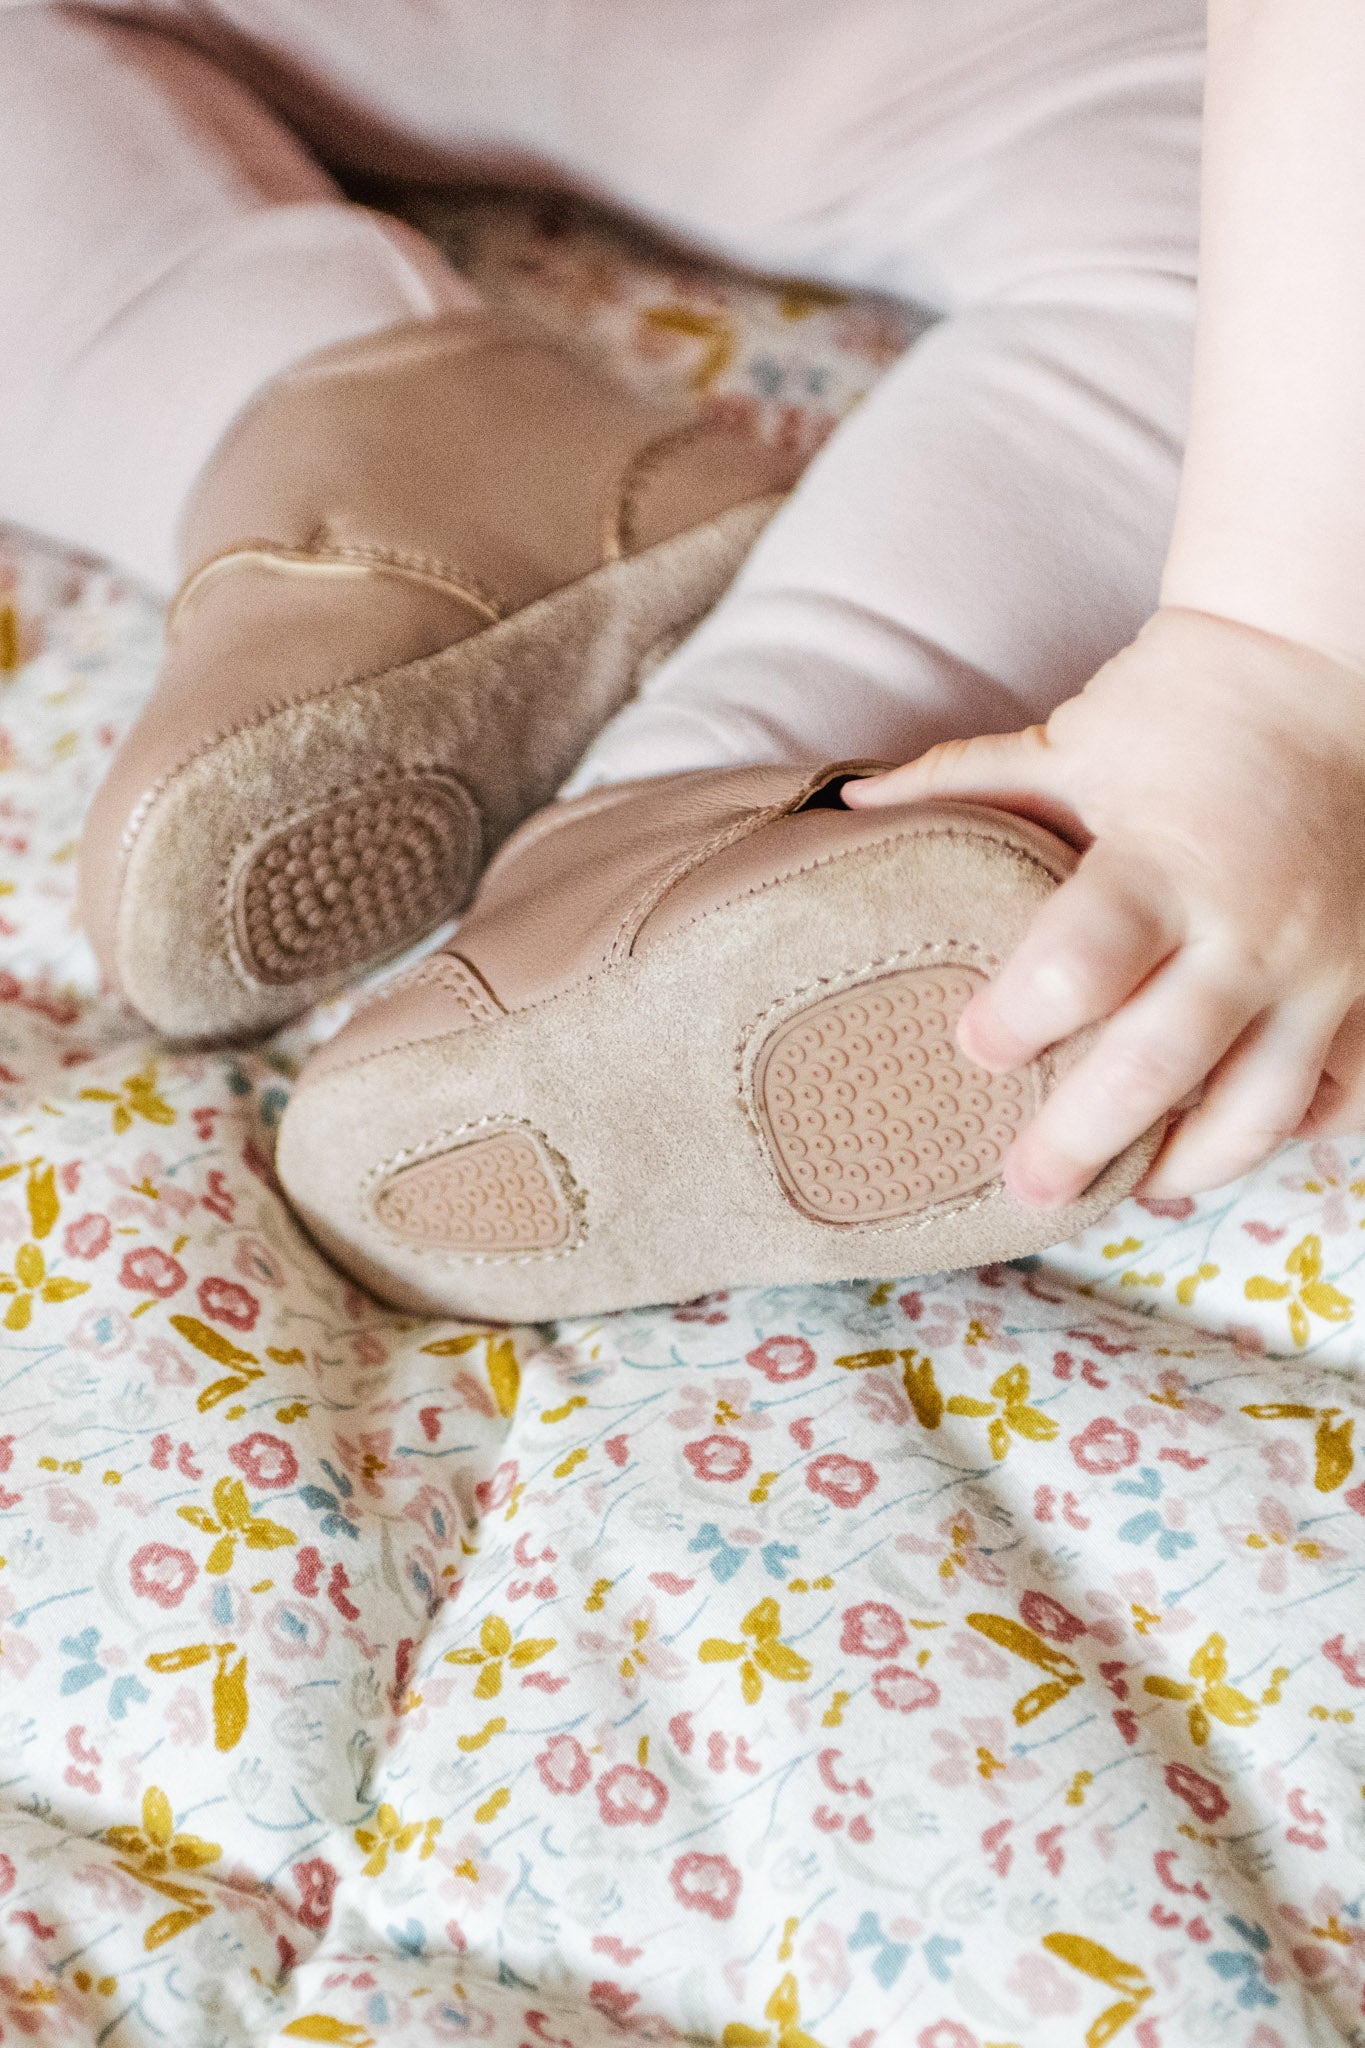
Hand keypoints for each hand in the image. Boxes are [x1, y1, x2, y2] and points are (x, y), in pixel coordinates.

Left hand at [844, 606, 1364, 1205]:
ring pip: (1263, 1106)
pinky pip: (1344, 1091)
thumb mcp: (1071, 739)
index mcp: (1165, 860)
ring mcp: (1326, 965)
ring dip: (1191, 1162)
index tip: (973, 1047)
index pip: (1084, 962)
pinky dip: (1291, 1132)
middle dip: (1083, 1136)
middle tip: (1026, 1184)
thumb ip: (964, 782)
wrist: (1322, 670)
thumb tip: (847, 806)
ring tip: (1132, 1188)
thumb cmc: (1181, 709)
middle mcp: (1252, 926)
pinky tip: (1231, 1144)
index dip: (1021, 1016)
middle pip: (1160, 1063)